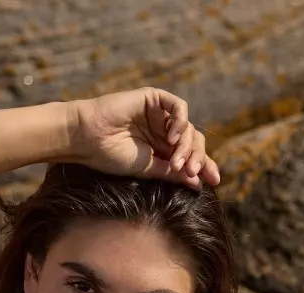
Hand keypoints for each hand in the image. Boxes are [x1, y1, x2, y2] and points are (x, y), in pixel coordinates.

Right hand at [66, 88, 220, 190]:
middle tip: (192, 172)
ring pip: (189, 128)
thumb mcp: (148, 169)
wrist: (89, 139)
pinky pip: (179, 107)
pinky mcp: (154, 99)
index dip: (204, 167)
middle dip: (198, 158)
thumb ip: (173, 173)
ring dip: (186, 146)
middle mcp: (163, 131)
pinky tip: (172, 137)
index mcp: (162, 150)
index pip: (190, 156)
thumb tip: (198, 182)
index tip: (214, 181)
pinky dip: (181, 122)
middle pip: (194, 142)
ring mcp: (160, 115)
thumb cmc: (112, 157)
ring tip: (175, 162)